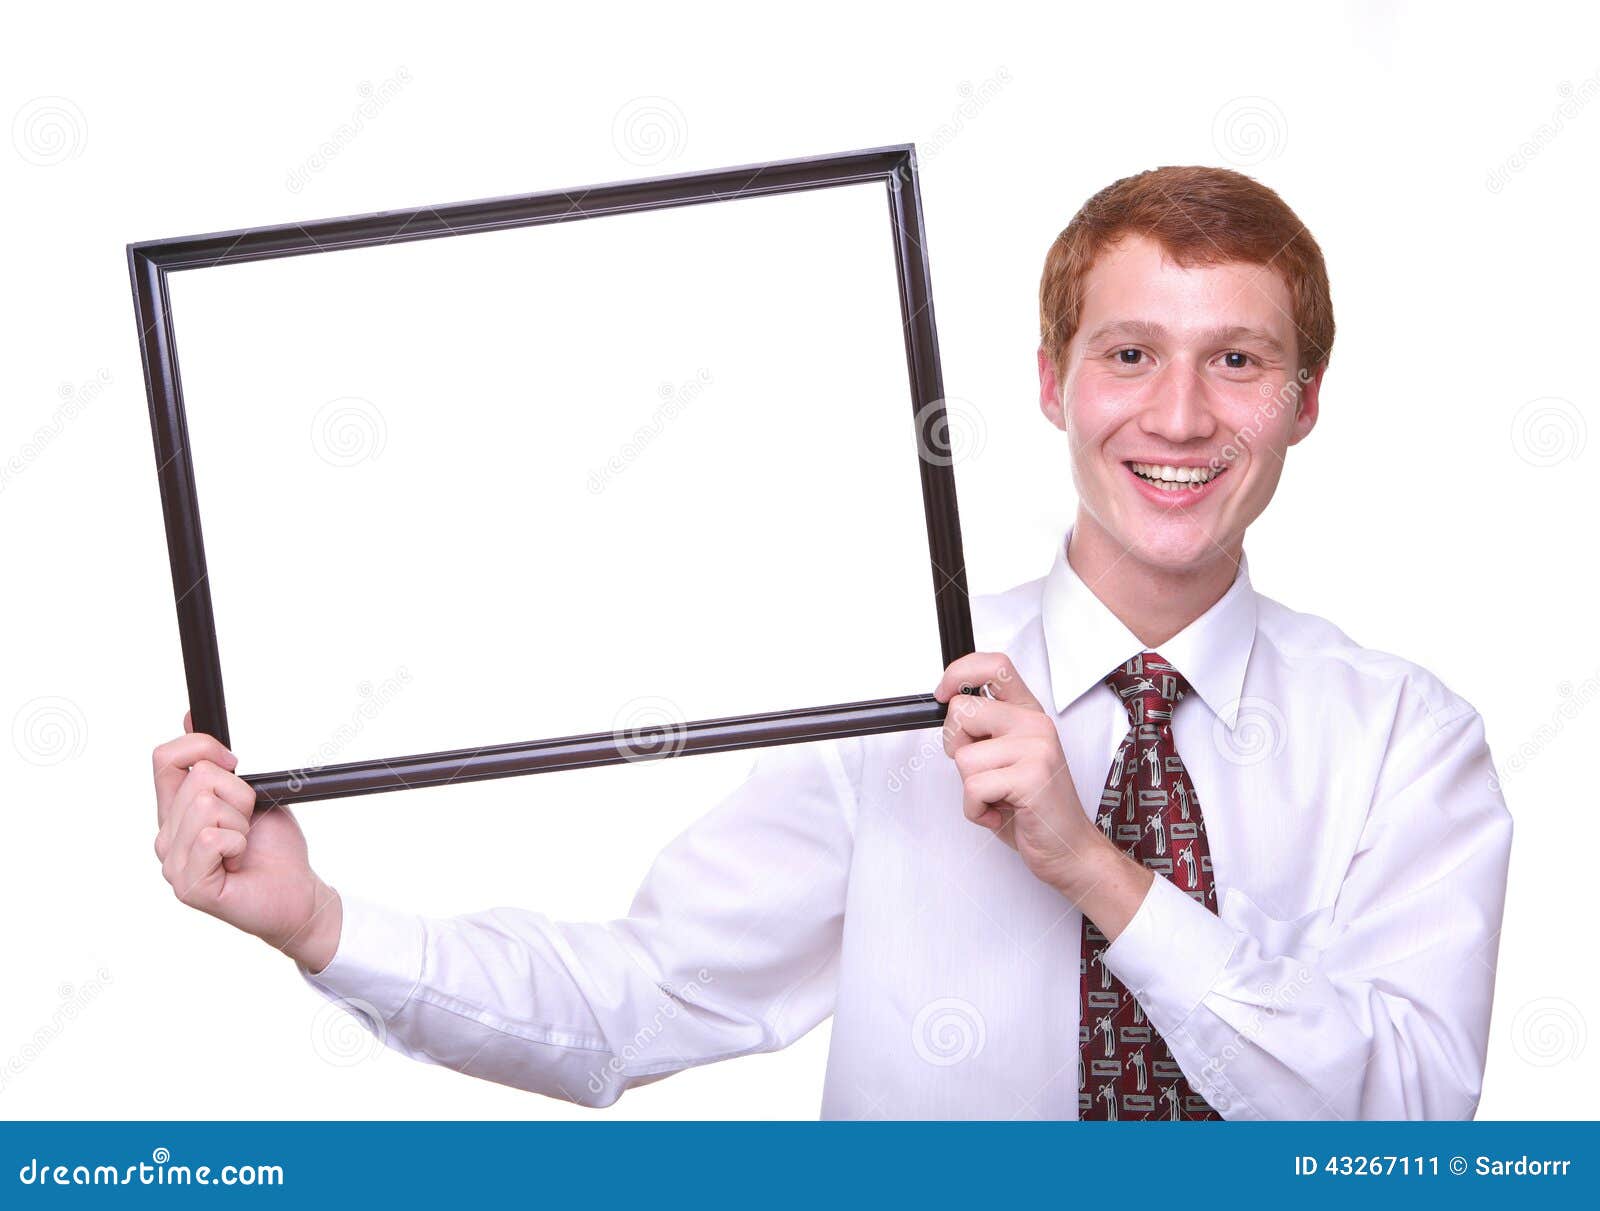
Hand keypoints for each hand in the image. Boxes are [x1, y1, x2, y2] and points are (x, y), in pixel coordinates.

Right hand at [152, 712, 341, 971]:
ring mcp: (173, 864)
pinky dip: (238, 842)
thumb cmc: (273, 848)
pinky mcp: (190, 886)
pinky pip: (212, 838)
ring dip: (241, 821)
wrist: (298, 892)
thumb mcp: (249, 793)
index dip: (201, 747)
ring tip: (244, 845)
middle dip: (239, 795)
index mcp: (176, 813)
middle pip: (198, 779)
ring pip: (206, 806)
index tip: (234, 761)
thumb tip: (188, 715)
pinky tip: (239, 861)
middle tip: (247, 824)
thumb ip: (217, 763)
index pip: (164, 759)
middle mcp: (167, 837)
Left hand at [934, 653, 1152, 938]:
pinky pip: (973, 788)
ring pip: (964, 758)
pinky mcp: (1032, 777)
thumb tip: (949, 709)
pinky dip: (976, 810)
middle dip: (955, 746)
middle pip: (962, 711)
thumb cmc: (1034, 808)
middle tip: (980, 771)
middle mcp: (1035, 725)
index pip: (996, 666)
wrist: (1068, 848)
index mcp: (1029, 714)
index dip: (960, 672)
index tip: (943, 692)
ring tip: (998, 798)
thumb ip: (985, 732)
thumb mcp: (1008, 759)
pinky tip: (1001, 813)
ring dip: (970, 789)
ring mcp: (1036, 749)